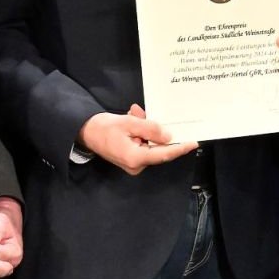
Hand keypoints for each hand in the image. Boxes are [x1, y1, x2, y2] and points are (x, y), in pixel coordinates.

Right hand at [78, 105, 196, 175]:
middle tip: (142, 113)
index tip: (193, 142)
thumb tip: (169, 136)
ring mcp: (134, 163)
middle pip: (157, 147)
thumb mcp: (128, 123)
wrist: (85, 132)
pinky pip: (143, 144)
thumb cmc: (104, 128)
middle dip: (155, 129)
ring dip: (145, 128)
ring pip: (150, 144)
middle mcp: (137, 165)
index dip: (180, 148)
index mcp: (136, 158)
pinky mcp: (131, 158)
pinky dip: (140, 132)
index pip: (164, 154)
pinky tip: (133, 117)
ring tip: (134, 113)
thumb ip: (150, 129)